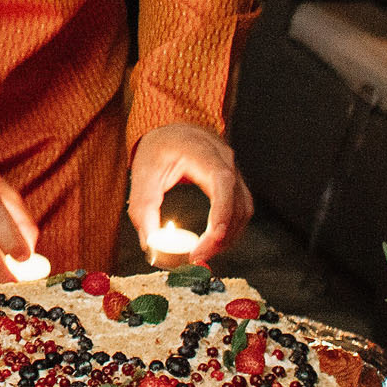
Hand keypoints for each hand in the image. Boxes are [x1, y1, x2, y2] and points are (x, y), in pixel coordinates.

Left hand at [128, 123, 252, 267]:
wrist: (171, 130)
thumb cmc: (158, 149)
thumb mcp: (143, 175)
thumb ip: (143, 209)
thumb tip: (149, 245)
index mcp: (201, 151)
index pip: (222, 180)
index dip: (222, 211)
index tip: (213, 237)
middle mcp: (225, 160)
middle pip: (236, 202)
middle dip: (220, 235)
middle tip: (196, 256)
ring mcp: (234, 171)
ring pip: (243, 211)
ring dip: (227, 237)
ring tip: (202, 253)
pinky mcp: (235, 184)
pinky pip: (241, 211)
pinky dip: (230, 230)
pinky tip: (212, 243)